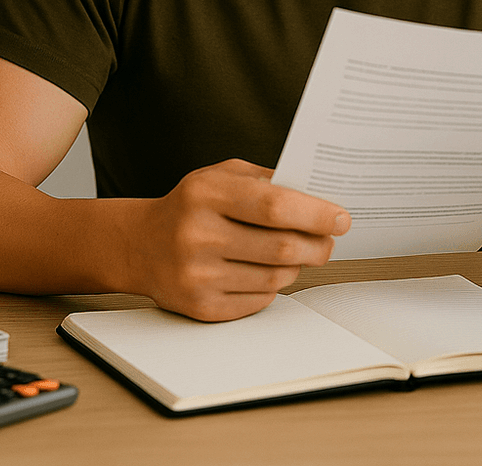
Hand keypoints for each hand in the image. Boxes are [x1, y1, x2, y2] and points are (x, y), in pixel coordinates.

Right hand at [132, 158, 349, 321]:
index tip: (341, 218)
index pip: (276, 206)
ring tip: (293, 253)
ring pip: (276, 277)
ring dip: (296, 266)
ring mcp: (197, 275)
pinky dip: (272, 287)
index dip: (316, 214)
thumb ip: (268, 180)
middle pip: (283, 247)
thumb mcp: (222, 175)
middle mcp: (198, 235)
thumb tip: (320, 195)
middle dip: (318, 245)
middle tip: (328, 240)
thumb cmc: (191, 206)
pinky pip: (260, 301)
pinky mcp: (200, 307)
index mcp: (206, 194)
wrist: (140, 245)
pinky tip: (262, 271)